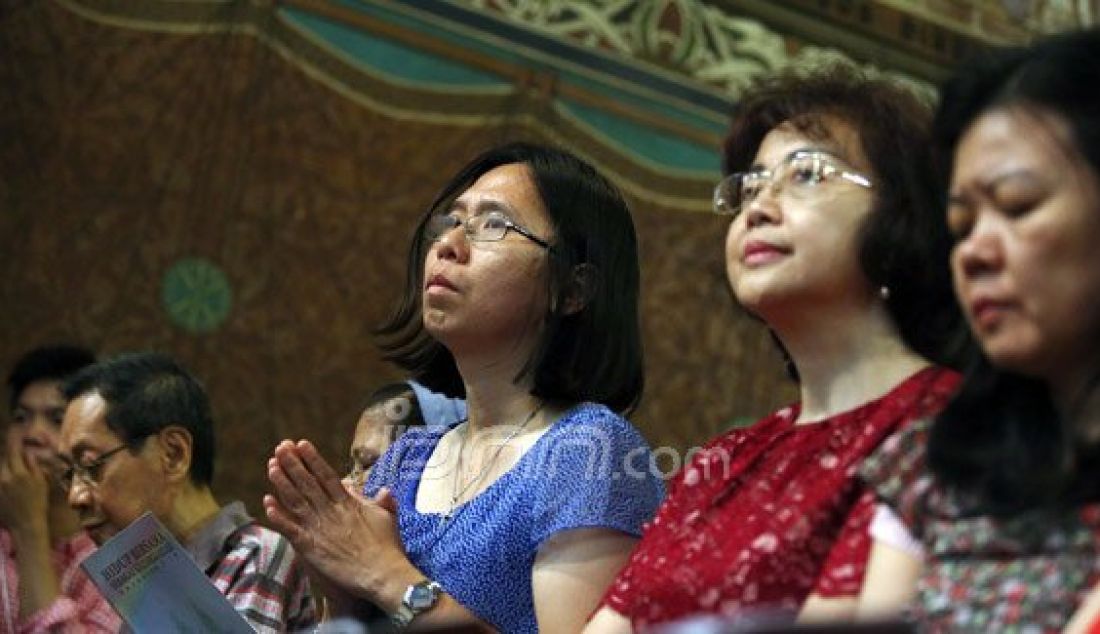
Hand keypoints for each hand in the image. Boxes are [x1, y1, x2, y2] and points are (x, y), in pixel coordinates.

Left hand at [0, 437, 50, 536]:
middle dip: (7, 453)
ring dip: (4, 464)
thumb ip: (33, 466)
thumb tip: (28, 454)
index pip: (14, 451)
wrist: (26, 524)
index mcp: (20, 473)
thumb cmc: (38, 503)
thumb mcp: (41, 483)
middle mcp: (5, 478)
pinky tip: (7, 477)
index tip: (13, 430)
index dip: (13, 439)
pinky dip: (2, 475)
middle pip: (2, 459)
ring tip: (12, 468)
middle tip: (10, 449)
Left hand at [264, 440, 417, 611]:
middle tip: (280, 447)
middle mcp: (331, 511)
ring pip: (296, 500)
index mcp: (347, 503)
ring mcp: (319, 528)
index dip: (312, 459)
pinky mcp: (311, 547)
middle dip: (293, 463)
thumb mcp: (388, 517)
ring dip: (282, 483)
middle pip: (307, 482)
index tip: (301, 444)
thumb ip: (382, 501)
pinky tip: (268, 503)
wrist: (382, 573)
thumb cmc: (388, 547)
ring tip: (271, 466)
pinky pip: (291, 529)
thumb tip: (384, 490)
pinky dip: (279, 517)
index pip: (326, 475)